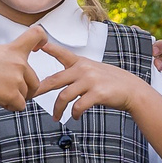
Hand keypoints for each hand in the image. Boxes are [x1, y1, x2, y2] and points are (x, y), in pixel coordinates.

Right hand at [0, 27, 44, 110]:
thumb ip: (8, 59)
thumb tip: (17, 73)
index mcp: (13, 49)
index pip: (37, 34)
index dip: (43, 40)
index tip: (39, 47)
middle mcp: (18, 62)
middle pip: (35, 80)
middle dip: (25, 88)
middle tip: (9, 90)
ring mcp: (16, 78)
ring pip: (27, 94)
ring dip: (15, 98)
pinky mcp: (12, 94)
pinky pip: (21, 106)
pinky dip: (11, 106)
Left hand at [42, 39, 159, 121]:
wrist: (131, 90)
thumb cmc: (110, 81)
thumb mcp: (93, 70)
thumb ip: (76, 72)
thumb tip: (58, 80)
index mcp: (81, 63)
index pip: (62, 54)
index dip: (49, 49)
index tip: (38, 45)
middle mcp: (84, 69)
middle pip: (55, 80)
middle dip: (40, 89)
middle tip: (30, 96)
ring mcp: (90, 81)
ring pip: (64, 97)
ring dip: (57, 109)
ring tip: (55, 117)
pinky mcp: (97, 94)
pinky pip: (78, 106)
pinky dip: (74, 114)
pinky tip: (74, 117)